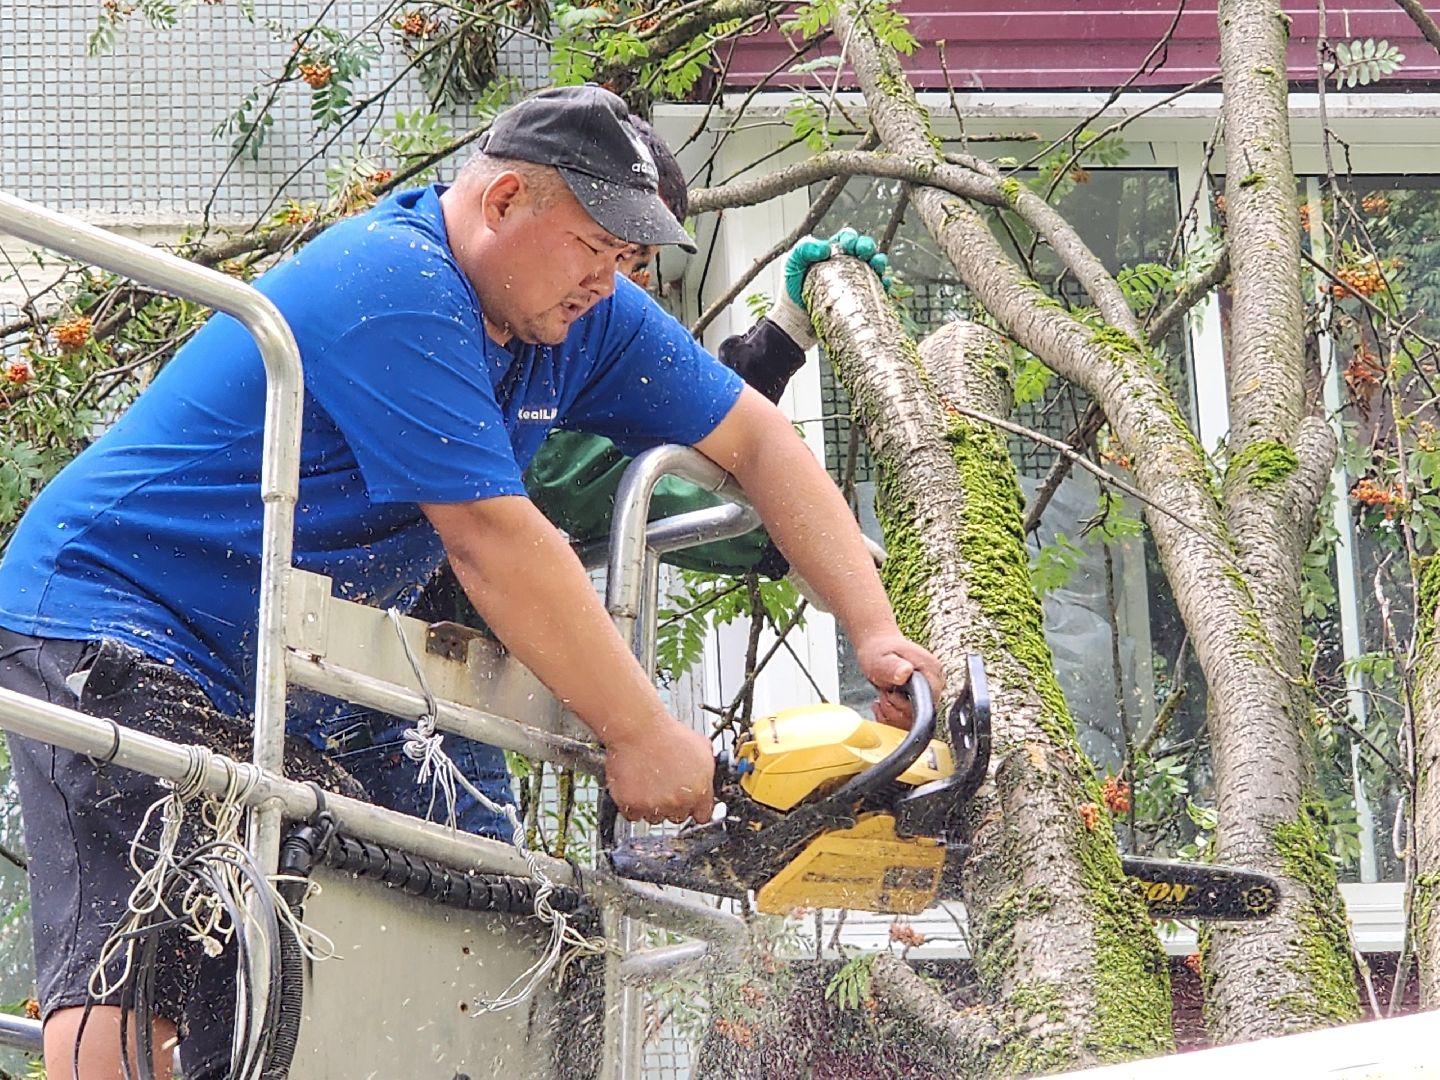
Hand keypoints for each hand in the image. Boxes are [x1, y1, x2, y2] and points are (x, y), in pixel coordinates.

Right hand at [604, 721, 715, 824]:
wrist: (639, 729)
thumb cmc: (667, 734)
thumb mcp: (702, 748)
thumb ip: (708, 771)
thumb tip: (709, 778)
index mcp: (699, 791)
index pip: (703, 815)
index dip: (696, 807)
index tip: (690, 804)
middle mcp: (678, 802)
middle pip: (678, 817)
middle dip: (673, 805)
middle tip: (666, 785)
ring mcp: (654, 805)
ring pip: (655, 817)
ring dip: (653, 805)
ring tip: (649, 782)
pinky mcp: (632, 805)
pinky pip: (633, 815)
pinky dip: (632, 805)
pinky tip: (635, 787)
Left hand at [771, 228, 893, 350]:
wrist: (795, 322)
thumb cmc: (790, 291)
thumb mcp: (791, 265)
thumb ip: (804, 249)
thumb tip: (826, 248)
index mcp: (830, 253)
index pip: (846, 239)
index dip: (851, 238)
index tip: (848, 245)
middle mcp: (844, 266)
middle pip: (863, 250)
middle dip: (868, 246)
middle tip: (865, 251)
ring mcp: (853, 283)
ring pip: (873, 267)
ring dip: (879, 263)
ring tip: (877, 264)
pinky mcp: (859, 300)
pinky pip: (876, 290)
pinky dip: (883, 285)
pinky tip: (883, 284)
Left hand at [854, 631, 944, 729]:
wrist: (878, 648)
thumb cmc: (880, 651)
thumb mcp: (881, 658)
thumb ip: (892, 666)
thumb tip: (905, 672)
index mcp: (931, 672)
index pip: (927, 704)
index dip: (905, 706)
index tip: (889, 694)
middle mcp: (934, 684)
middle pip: (921, 715)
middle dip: (896, 711)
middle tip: (884, 694)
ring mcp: (928, 694)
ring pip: (913, 721)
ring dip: (892, 715)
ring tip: (883, 698)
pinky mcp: (920, 701)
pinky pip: (908, 720)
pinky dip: (891, 718)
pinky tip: (882, 706)